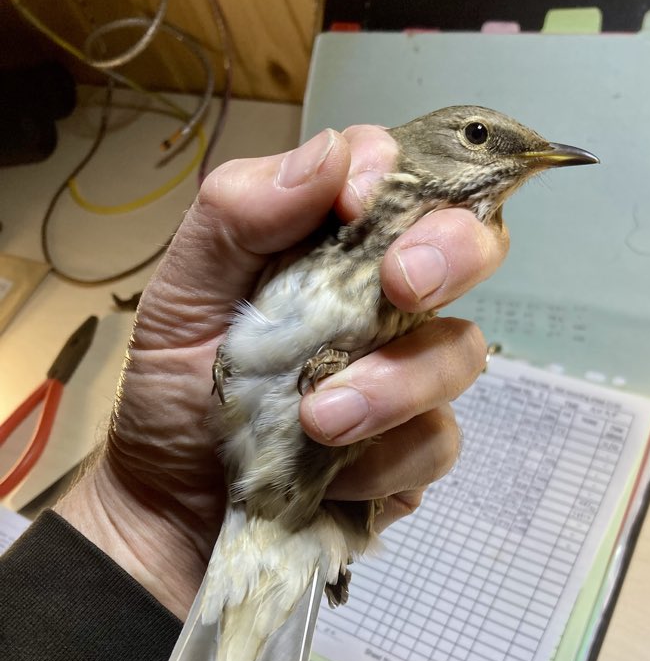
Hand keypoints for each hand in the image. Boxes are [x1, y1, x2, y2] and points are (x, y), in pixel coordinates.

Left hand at [56, 126, 508, 618]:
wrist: (168, 507)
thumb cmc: (173, 391)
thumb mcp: (183, 292)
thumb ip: (238, 214)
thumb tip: (330, 153)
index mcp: (331, 247)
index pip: (396, 178)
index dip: (393, 174)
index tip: (354, 202)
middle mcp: (384, 301)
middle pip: (470, 245)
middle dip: (450, 253)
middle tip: (403, 282)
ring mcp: (408, 376)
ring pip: (460, 352)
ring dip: (396, 383)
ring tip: (318, 420)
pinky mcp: (413, 451)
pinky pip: (436, 442)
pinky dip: (383, 458)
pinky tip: (330, 475)